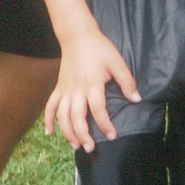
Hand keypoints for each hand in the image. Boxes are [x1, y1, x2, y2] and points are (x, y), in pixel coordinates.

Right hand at [45, 28, 140, 152]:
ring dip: (67, 132)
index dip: (104, 124)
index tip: (111, 135)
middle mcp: (76, 89)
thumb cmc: (99, 49)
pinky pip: (50, 106)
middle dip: (83, 135)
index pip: (98, 109)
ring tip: (76, 145)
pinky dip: (48, 120)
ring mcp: (65, 89)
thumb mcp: (117, 62)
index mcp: (92, 84)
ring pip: (62, 115)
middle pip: (76, 117)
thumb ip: (127, 81)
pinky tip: (49, 133)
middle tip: (91, 148)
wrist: (77, 36)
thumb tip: (136, 99)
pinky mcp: (59, 87)